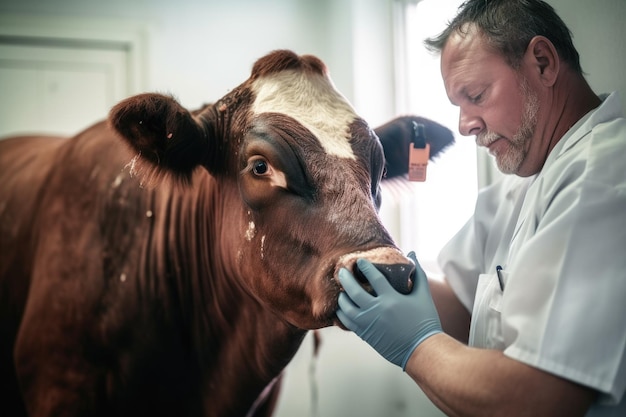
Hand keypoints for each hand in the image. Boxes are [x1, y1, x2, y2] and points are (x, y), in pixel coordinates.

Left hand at [336, 252, 441, 368]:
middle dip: (345, 279)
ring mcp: (369, 324)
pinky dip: (342, 314)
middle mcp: (377, 310)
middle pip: (353, 291)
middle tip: (340, 272)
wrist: (422, 349)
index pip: (373, 278)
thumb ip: (418, 273)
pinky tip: (341, 308)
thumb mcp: (423, 295)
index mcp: (391, 299)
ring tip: (341, 291)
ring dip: (341, 298)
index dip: (364, 267)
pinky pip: (347, 322)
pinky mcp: (365, 335)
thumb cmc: (425, 321)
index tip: (358, 260)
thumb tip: (413, 253)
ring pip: (346, 308)